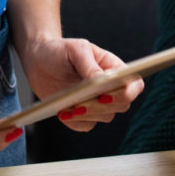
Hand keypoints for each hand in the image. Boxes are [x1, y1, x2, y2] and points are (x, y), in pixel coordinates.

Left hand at [15, 35, 142, 132]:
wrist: (39, 61)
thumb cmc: (60, 50)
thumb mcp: (76, 50)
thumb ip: (89, 65)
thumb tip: (102, 82)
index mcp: (114, 69)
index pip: (134, 85)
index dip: (125, 94)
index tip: (104, 94)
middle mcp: (110, 87)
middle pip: (122, 105)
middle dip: (102, 106)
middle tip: (80, 104)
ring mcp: (98, 102)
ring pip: (105, 117)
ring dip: (88, 115)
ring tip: (68, 108)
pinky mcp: (84, 114)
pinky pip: (86, 125)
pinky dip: (76, 122)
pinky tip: (63, 113)